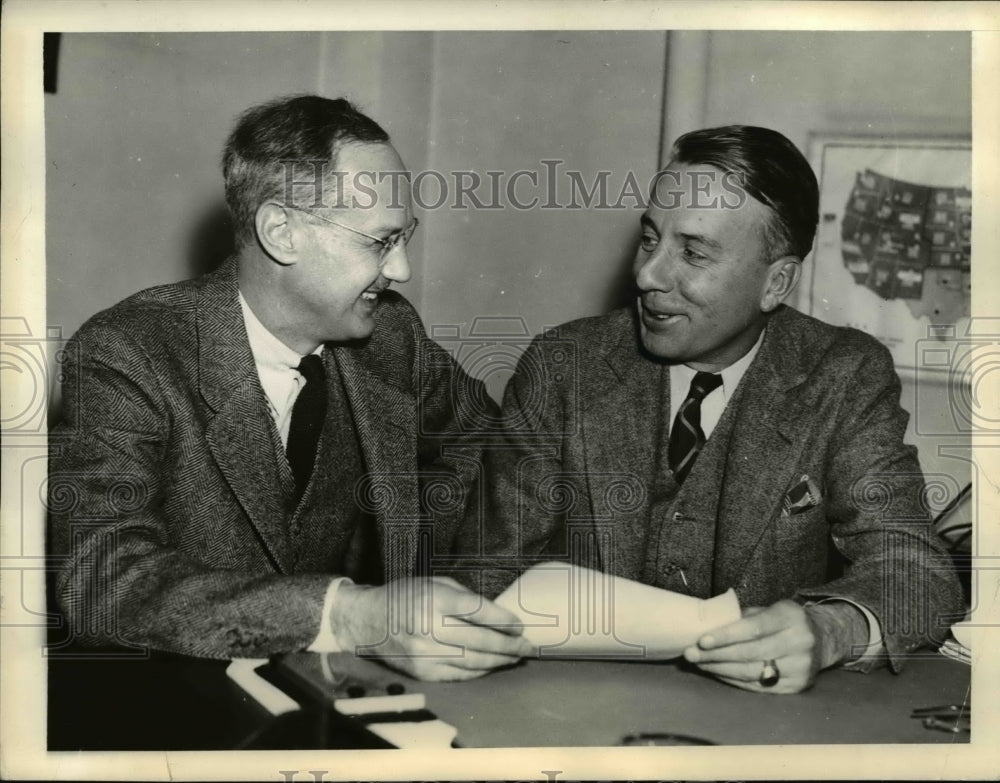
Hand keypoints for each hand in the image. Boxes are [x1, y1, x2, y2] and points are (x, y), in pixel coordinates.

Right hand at [331, 576, 534, 680]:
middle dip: (509, 645)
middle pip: (479, 640)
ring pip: (472, 662)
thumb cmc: (404, 597)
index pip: (476, 610)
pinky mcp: (421, 672)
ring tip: (516, 657)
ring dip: (499, 661)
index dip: (503, 619)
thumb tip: (499, 615)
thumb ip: (464, 597)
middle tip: (527, 645)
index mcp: (432, 599)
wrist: (366, 621)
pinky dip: (479, 671)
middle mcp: (427, 627)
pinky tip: (492, 666)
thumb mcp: (433, 583)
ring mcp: (424, 653)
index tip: (520, 625)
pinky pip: (458, 675)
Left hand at [682, 600, 820, 693]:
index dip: (726, 635)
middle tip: (690, 654)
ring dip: (720, 669)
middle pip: (750, 653)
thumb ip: (741, 616)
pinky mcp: (796, 686)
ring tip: (699, 663)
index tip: (701, 640)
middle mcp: (800, 642)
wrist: (821, 638)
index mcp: (790, 616)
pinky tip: (717, 673)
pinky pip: (757, 686)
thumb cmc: (783, 621)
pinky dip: (733, 680)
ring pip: (752, 672)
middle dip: (716, 655)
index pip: (754, 628)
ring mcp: (800, 667)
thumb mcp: (768, 609)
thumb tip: (705, 624)